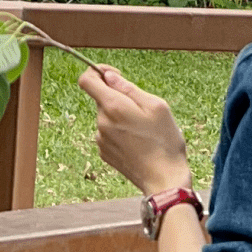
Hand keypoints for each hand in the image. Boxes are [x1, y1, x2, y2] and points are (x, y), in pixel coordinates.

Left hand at [78, 66, 190, 194]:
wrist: (164, 179)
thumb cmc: (164, 141)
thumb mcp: (156, 106)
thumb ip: (129, 88)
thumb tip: (109, 76)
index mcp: (113, 107)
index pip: (86, 80)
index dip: (97, 71)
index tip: (114, 75)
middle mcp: (101, 123)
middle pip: (102, 99)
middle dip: (119, 99)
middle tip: (142, 111)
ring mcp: (101, 139)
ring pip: (106, 117)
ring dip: (120, 117)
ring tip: (143, 130)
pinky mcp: (104, 153)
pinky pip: (108, 133)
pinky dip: (120, 132)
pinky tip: (138, 143)